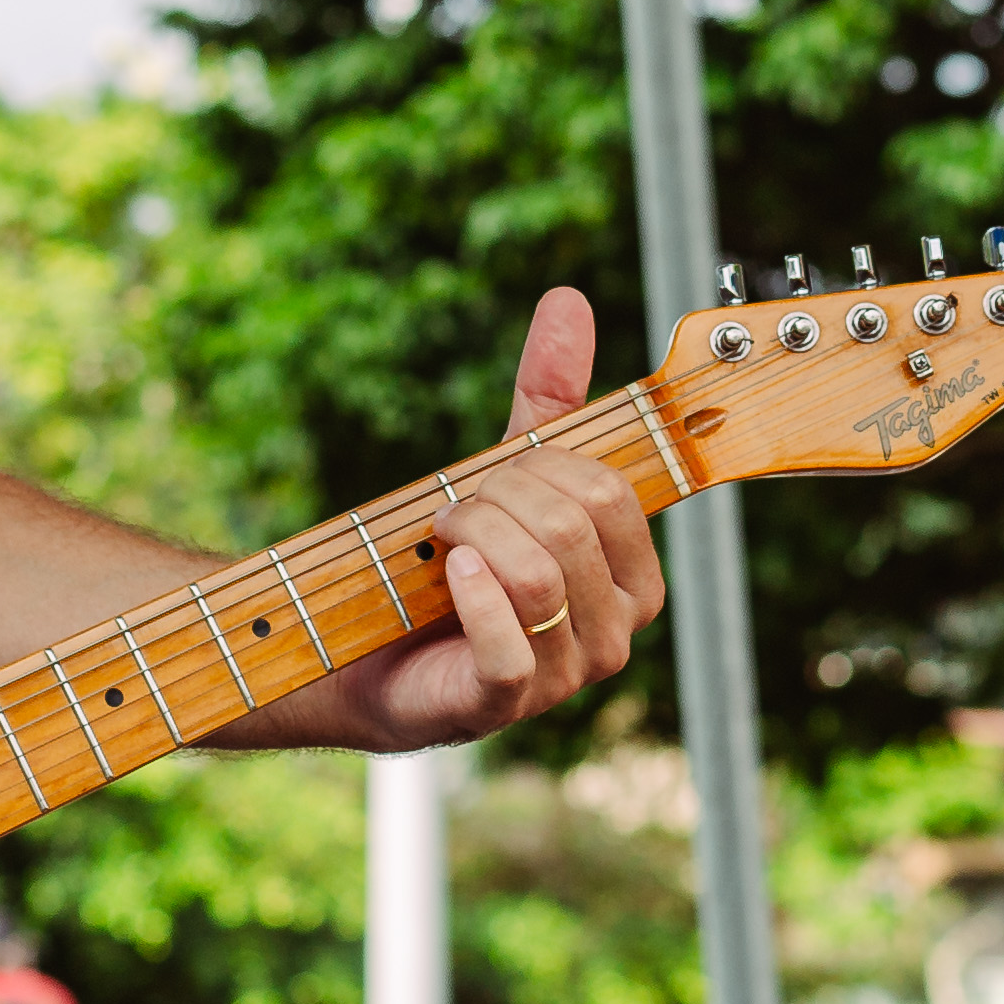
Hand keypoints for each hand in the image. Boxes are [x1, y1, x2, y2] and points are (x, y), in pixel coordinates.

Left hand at [271, 287, 666, 751]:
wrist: (369, 645)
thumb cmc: (455, 560)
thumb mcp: (507, 470)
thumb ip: (550, 393)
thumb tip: (567, 300)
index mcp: (634, 575)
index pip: (611, 491)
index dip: (541, 466)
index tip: (496, 473)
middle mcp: (616, 631)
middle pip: (571, 526)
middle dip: (496, 499)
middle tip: (452, 510)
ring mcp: (567, 676)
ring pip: (538, 577)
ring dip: (470, 539)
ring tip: (440, 542)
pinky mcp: (507, 703)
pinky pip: (508, 645)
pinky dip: (470, 597)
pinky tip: (445, 575)